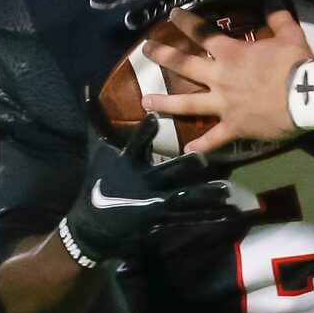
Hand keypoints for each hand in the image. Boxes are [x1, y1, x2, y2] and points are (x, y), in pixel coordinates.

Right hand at [64, 115, 245, 266]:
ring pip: (183, 197)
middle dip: (184, 166)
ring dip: (204, 194)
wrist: (94, 223)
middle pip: (166, 172)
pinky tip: (228, 215)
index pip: (136, 143)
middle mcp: (143, 181)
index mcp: (128, 162)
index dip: (143, 132)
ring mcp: (154, 202)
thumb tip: (86, 89)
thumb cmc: (99, 177)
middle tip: (203, 158)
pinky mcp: (163, 218)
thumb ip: (96, 118)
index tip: (152, 116)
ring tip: (224, 191)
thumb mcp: (97, 147)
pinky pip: (189, 217)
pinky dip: (209, 216)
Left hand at [141, 6, 310, 155]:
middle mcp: (220, 78)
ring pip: (188, 103)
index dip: (186, 23)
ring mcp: (224, 105)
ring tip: (145, 101)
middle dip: (163, 56)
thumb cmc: (296, 65)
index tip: (171, 15)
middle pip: (185, 66)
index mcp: (231, 54)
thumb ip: (278, 19)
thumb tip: (272, 1)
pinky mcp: (233, 127)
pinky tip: (186, 149)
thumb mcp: (291, 35)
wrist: (306, 98)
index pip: (202, 34)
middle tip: (145, 51)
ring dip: (165, 102)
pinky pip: (214, 138)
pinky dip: (201, 145)